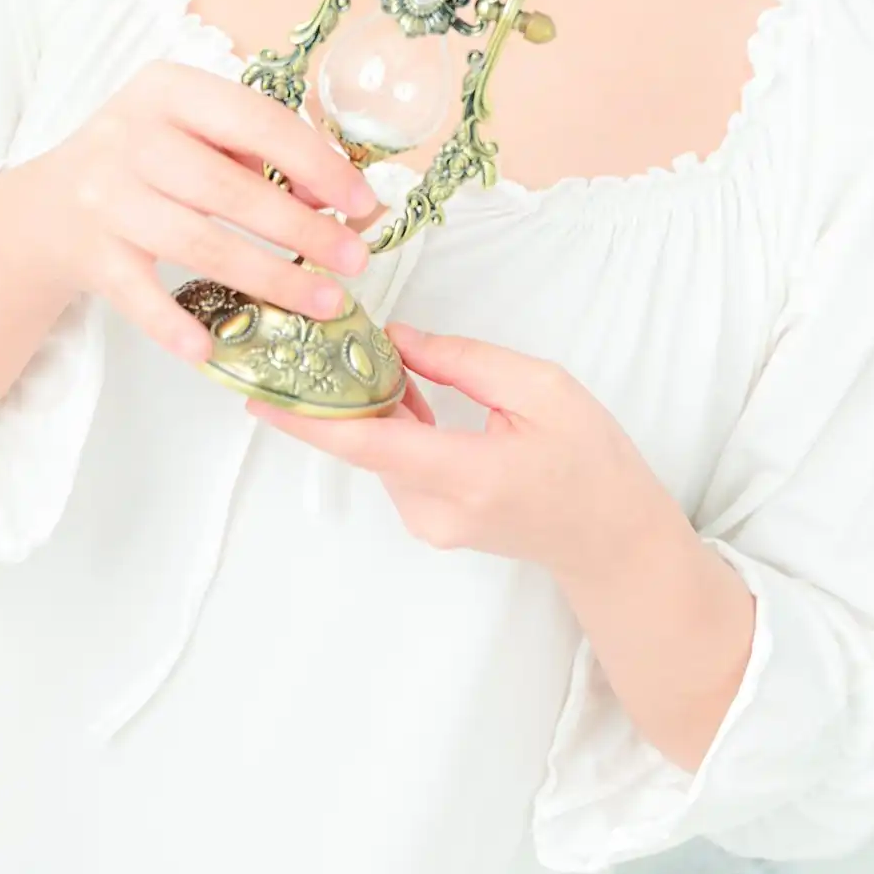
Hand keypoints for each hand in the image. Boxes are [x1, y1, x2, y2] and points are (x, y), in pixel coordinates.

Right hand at [21, 59, 381, 363]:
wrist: (45, 208)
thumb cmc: (143, 164)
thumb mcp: (193, 134)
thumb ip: (258, 157)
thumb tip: (336, 201)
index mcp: (168, 90)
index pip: (256, 120)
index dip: (316, 162)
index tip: (362, 200)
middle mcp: (131, 135)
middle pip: (230, 189)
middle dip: (302, 230)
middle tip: (354, 259)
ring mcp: (104, 196)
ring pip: (198, 243)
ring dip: (268, 278)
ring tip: (323, 302)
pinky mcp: (88, 252)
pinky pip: (138, 293)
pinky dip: (173, 323)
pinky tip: (212, 346)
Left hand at [245, 321, 663, 576]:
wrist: (612, 536)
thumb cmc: (591, 460)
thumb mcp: (539, 387)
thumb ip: (462, 360)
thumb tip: (397, 338)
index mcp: (468, 473)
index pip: (368, 446)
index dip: (308, 421)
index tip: (261, 396)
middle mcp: (437, 510)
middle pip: (367, 443)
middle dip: (345, 392)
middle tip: (334, 336)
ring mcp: (432, 525)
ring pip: (379, 454)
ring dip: (374, 409)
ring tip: (391, 363)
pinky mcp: (432, 525)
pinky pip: (396, 467)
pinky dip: (394, 430)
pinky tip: (415, 401)